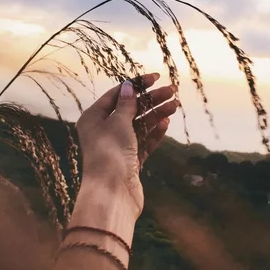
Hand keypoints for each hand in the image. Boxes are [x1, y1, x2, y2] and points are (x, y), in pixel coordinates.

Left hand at [75, 73, 179, 219]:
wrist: (112, 192)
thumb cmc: (110, 152)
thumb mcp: (118, 122)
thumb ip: (127, 104)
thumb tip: (129, 86)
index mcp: (94, 118)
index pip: (117, 95)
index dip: (136, 85)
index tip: (156, 77)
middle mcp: (104, 131)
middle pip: (131, 110)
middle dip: (151, 100)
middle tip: (173, 91)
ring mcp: (118, 147)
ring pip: (140, 126)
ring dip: (156, 114)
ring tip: (175, 105)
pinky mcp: (130, 162)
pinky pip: (144, 142)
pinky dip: (155, 132)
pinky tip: (166, 122)